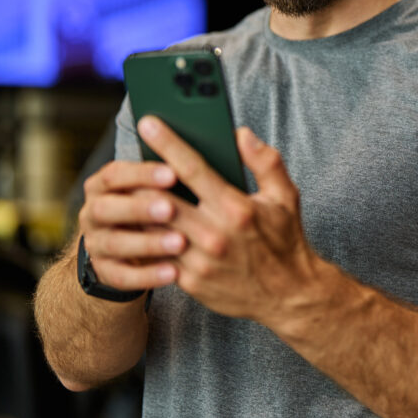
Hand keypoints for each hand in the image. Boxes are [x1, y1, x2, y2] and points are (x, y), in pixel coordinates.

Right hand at [77, 152, 188, 291]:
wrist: (121, 250)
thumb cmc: (146, 208)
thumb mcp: (147, 188)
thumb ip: (162, 174)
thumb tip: (192, 158)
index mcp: (101, 185)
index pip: (115, 174)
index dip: (142, 174)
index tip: (173, 173)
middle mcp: (92, 212)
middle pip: (107, 208)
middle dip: (139, 208)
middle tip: (171, 209)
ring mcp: (94, 244)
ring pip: (115, 243)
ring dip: (148, 243)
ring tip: (180, 243)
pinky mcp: (103, 272)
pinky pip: (122, 276)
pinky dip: (147, 275)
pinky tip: (173, 273)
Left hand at [137, 116, 319, 322]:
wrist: (289, 295)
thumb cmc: (285, 240)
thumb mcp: (285, 195)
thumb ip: (265, 161)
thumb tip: (241, 134)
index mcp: (236, 208)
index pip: (193, 167)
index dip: (167, 143)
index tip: (148, 123)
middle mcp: (214, 234)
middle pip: (160, 198)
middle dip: (140, 178)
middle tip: (129, 161)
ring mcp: (200, 261)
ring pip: (152, 229)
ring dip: (139, 209)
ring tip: (129, 192)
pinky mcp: (191, 282)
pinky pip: (158, 256)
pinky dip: (147, 239)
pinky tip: (142, 226)